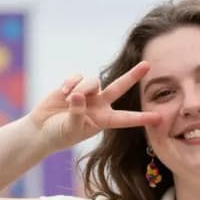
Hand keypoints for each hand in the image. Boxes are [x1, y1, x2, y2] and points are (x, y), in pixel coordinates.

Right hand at [29, 61, 160, 152]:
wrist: (41, 129)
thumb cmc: (58, 135)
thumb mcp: (70, 129)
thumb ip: (76, 113)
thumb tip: (78, 95)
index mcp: (103, 120)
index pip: (126, 119)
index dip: (141, 118)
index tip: (158, 117)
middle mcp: (99, 105)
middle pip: (119, 87)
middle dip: (133, 76)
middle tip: (148, 65)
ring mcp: (88, 93)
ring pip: (93, 80)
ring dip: (81, 87)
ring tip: (68, 100)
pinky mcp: (75, 84)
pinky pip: (78, 76)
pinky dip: (70, 83)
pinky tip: (63, 93)